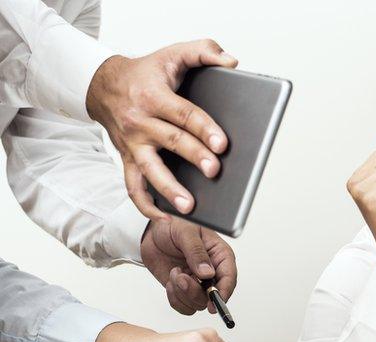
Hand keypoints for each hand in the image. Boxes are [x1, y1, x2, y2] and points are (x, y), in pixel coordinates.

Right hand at [86, 39, 237, 218]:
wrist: (103, 84)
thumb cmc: (147, 72)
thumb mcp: (174, 52)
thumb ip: (204, 51)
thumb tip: (231, 62)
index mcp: (155, 96)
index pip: (184, 114)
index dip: (204, 129)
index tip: (223, 144)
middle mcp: (141, 122)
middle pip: (171, 142)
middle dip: (194, 158)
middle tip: (215, 171)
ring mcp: (133, 144)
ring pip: (149, 170)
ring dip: (169, 190)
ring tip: (189, 207)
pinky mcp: (127, 159)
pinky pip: (132, 186)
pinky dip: (145, 205)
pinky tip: (164, 217)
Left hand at [141, 217, 236, 315]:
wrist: (153, 231)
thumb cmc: (174, 224)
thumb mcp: (186, 232)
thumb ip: (196, 252)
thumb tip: (207, 273)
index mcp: (220, 256)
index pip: (229, 279)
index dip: (223, 293)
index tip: (212, 303)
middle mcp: (212, 272)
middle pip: (213, 296)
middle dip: (194, 291)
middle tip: (181, 278)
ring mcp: (198, 283)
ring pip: (197, 303)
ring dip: (182, 293)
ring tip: (174, 273)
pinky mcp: (183, 289)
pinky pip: (183, 305)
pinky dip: (174, 298)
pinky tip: (171, 281)